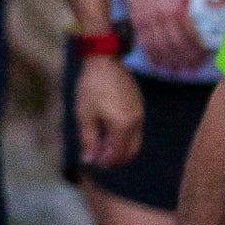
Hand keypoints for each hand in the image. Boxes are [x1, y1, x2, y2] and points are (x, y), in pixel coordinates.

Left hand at [74, 54, 142, 171]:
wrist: (105, 61)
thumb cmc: (92, 87)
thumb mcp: (85, 115)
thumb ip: (88, 140)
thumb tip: (89, 160)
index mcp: (123, 126)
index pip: (116, 154)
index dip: (105, 162)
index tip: (93, 163)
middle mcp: (136, 122)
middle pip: (130, 151)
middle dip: (116, 159)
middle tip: (100, 160)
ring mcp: (140, 114)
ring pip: (135, 142)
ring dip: (122, 149)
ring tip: (104, 148)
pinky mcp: (139, 106)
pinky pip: (136, 130)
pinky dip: (126, 138)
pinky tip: (111, 134)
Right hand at [121, 0, 205, 77]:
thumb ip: (185, 13)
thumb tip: (200, 33)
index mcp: (176, 8)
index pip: (190, 34)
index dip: (198, 49)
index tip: (204, 56)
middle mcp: (163, 16)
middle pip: (176, 45)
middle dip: (186, 59)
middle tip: (193, 67)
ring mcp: (149, 21)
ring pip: (161, 48)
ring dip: (170, 62)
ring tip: (177, 69)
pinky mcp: (138, 24)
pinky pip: (146, 45)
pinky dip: (153, 58)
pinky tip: (160, 65)